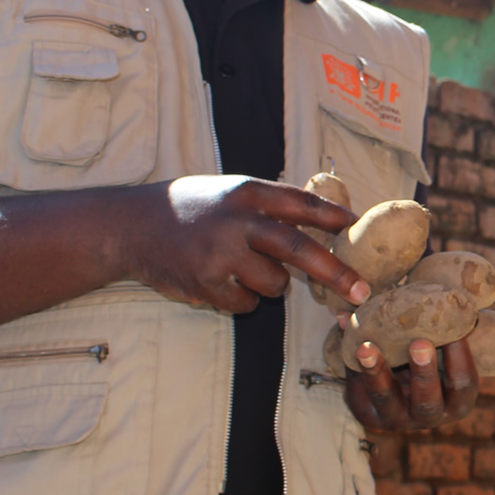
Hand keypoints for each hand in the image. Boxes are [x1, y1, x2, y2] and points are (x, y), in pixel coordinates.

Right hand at [118, 175, 370, 313]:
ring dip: (270, 283)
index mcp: (247, 192)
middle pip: (297, 249)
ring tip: (242, 265)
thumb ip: (270, 204)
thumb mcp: (231, 191)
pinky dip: (241, 297)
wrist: (132, 226)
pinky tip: (218, 279)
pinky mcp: (205, 283)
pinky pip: (246, 302)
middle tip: (363, 292)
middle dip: (335, 273)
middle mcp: (236, 221)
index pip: (301, 203)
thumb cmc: (192, 207)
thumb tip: (326, 221)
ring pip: (274, 284)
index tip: (359, 229)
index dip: (334, 217)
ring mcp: (220, 254)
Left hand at [344, 337, 478, 430]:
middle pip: (427, 402)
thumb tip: (421, 296)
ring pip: (385, 399)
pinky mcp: (367, 414)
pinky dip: (353, 368)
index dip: (461, 359)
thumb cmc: (429, 353)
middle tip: (420, 344)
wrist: (397, 375)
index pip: (463, 384)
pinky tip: (349, 346)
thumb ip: (437, 325)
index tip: (456, 330)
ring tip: (365, 347)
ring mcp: (396, 419)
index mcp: (456, 402)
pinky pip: (359, 394)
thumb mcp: (440, 345)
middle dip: (423, 373)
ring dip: (375, 372)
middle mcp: (429, 416)